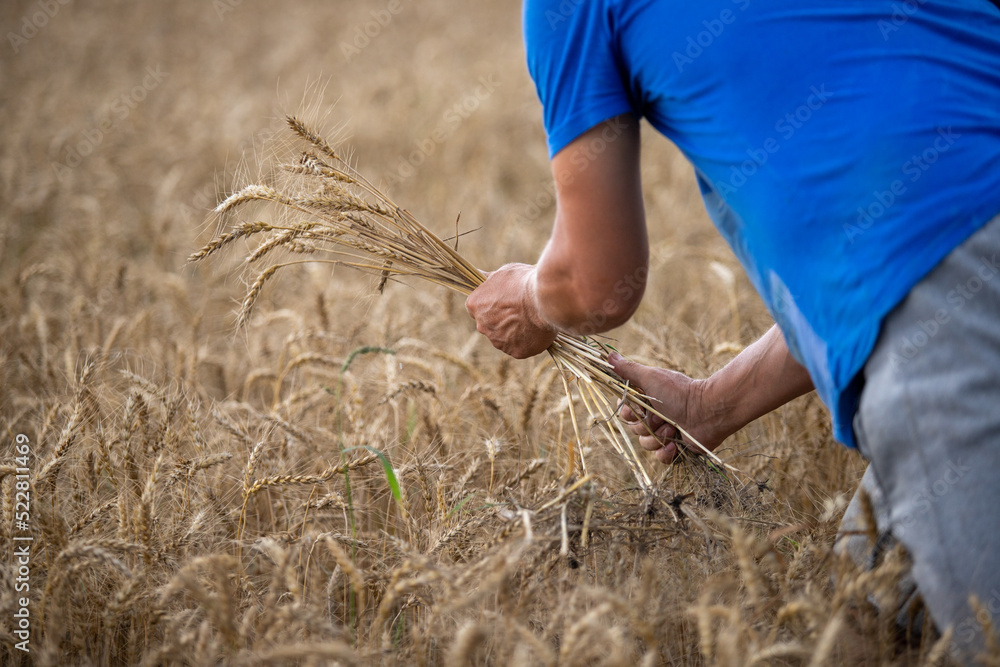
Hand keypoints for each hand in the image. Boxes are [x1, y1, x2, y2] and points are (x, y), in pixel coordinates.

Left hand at [465, 263, 557, 358]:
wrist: (545, 298)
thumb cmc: (524, 281)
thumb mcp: (503, 273)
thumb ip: (490, 280)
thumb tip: (481, 278)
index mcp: (475, 305)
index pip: (477, 308)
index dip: (492, 305)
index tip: (505, 301)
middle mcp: (482, 326)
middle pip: (490, 325)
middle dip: (502, 319)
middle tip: (520, 310)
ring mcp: (498, 341)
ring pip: (504, 338)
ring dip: (514, 331)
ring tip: (532, 318)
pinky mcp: (516, 352)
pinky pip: (520, 347)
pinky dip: (528, 341)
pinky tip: (537, 329)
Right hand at [610, 352, 730, 462]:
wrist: (708, 411)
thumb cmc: (679, 391)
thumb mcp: (651, 377)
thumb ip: (628, 369)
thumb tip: (609, 354)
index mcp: (646, 400)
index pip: (625, 412)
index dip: (629, 413)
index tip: (639, 408)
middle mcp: (653, 416)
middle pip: (634, 429)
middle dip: (647, 425)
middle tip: (662, 416)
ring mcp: (664, 433)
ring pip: (645, 444)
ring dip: (658, 437)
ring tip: (673, 428)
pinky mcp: (674, 448)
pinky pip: (659, 458)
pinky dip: (666, 452)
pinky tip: (675, 444)